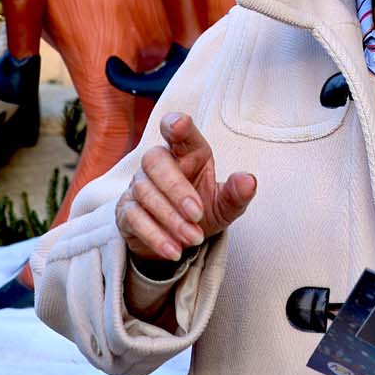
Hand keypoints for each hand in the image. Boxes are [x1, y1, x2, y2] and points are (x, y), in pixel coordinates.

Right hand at [116, 113, 257, 261]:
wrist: (177, 240)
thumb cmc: (201, 210)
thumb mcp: (224, 206)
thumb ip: (236, 194)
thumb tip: (248, 180)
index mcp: (187, 153)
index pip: (178, 132)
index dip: (176, 125)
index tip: (178, 126)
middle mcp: (159, 162)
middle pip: (156, 161)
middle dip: (177, 189)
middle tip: (197, 214)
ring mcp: (139, 185)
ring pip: (146, 193)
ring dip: (171, 219)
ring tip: (193, 238)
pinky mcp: (126, 210)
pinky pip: (135, 218)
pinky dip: (156, 235)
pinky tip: (173, 250)